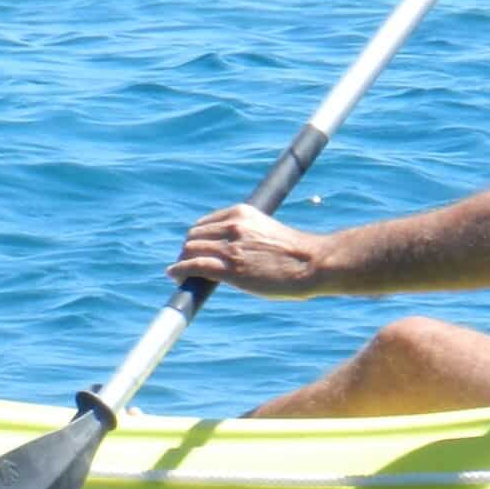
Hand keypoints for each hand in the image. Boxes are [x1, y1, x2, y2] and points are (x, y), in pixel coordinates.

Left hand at [169, 206, 329, 298]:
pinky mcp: (230, 268)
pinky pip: (193, 266)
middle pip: (194, 236)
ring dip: (183, 261)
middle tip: (190, 264)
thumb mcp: (268, 232)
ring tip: (182, 272)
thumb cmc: (297, 253)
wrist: (313, 263)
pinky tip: (175, 275)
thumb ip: (248, 235)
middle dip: (189, 250)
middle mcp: (233, 225)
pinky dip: (180, 270)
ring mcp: (230, 247)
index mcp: (243, 213)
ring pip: (190, 250)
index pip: (205, 223)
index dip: (198, 238)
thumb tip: (238, 252)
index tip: (198, 250)